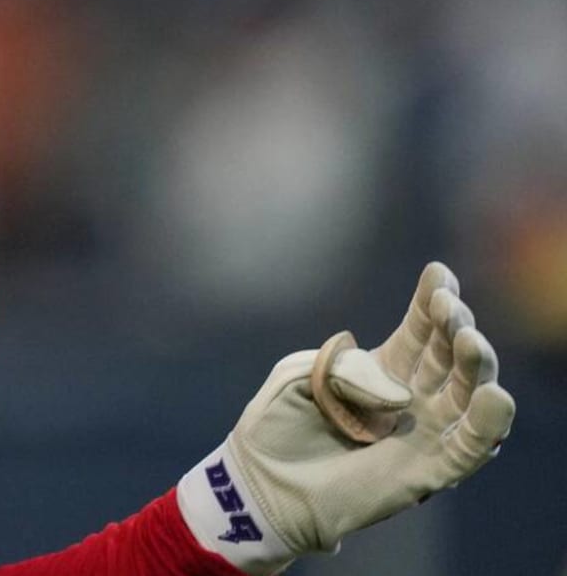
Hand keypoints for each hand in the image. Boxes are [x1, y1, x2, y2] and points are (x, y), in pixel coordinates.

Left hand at [176, 262, 514, 573]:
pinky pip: (469, 449)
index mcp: (383, 369)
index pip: (420, 330)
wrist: (262, 484)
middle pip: (450, 357)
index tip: (439, 274)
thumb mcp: (300, 378)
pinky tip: (495, 397)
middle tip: (449, 305)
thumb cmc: (276, 426)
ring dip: (477, 367)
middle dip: (455, 327)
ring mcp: (426, 433)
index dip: (431, 302)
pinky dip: (488, 425)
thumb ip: (345, 371)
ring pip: (470, 397)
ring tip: (470, 341)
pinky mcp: (428, 471)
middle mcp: (414, 398)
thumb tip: (398, 387)